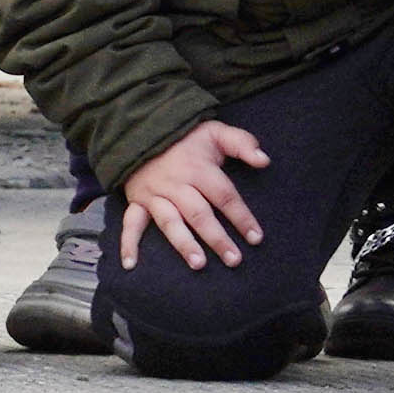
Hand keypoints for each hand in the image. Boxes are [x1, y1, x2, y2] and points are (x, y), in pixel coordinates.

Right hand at [118, 118, 268, 272]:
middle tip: (234, 260)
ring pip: (170, 222)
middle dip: (217, 238)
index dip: (241, 216)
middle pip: (199, 214)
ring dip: (184, 244)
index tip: (256, 238)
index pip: (224, 195)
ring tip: (198, 264)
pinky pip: (131, 223)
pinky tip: (130, 264)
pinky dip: (128, 243)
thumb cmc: (185, 136)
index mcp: (198, 168)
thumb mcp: (215, 132)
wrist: (144, 128)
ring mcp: (155, 194)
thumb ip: (242, 143)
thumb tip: (265, 160)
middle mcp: (177, 184)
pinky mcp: (137, 200)